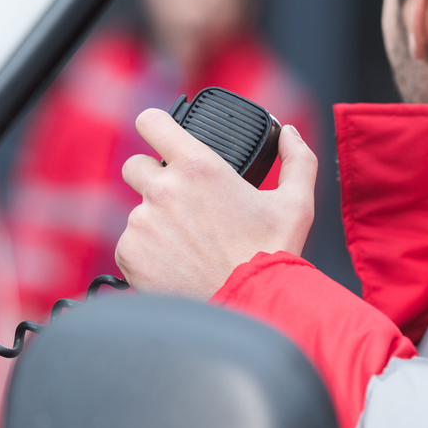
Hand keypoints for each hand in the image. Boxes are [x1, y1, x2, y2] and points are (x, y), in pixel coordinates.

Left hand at [114, 108, 316, 299]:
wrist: (249, 305)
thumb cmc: (272, 254)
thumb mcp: (297, 202)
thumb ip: (296, 159)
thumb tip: (288, 133)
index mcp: (198, 166)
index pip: (152, 121)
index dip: (155, 126)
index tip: (162, 136)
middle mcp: (163, 189)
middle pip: (136, 165)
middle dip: (153, 178)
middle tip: (182, 202)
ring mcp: (142, 222)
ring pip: (137, 210)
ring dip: (156, 220)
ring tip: (188, 243)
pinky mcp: (130, 254)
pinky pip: (130, 244)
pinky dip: (147, 252)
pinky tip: (175, 264)